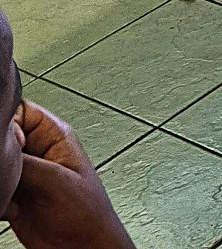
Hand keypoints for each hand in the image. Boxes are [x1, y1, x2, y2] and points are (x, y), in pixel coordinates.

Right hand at [3, 103, 134, 248]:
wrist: (81, 248)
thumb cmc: (87, 213)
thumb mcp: (54, 181)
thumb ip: (25, 161)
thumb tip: (4, 142)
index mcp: (55, 136)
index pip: (21, 112)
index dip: (7, 124)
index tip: (6, 145)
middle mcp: (39, 153)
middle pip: (5, 141)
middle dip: (0, 156)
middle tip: (4, 174)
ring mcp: (25, 176)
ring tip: (8, 194)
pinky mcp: (14, 198)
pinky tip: (7, 209)